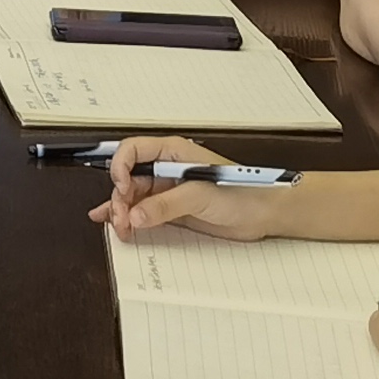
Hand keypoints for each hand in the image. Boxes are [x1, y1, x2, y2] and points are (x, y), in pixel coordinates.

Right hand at [95, 135, 290, 241]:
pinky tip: (115, 222)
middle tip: (123, 218)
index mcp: (173, 152)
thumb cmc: (243, 191)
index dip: (121, 167)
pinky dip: (128, 216)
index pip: (133, 150)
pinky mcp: (172, 209)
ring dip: (123, 211)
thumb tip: (137, 213)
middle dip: (121, 197)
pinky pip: (142, 211)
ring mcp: (168, 190)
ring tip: (123, 228)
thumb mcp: (200, 195)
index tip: (122, 188)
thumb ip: (167, 204)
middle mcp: (167, 168)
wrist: (263, 213)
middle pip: (129, 177)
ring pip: (133, 196)